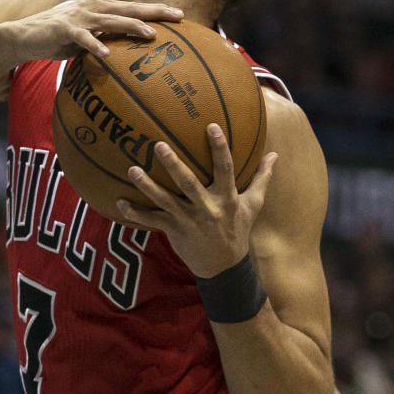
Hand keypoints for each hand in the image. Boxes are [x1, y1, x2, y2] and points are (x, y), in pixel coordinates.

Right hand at [7, 0, 182, 63]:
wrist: (24, 35)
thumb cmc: (58, 38)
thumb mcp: (86, 37)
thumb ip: (105, 38)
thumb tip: (126, 54)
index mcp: (101, 8)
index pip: (133, 7)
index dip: (156, 10)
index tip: (180, 15)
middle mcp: (93, 7)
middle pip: (129, 8)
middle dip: (154, 11)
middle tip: (178, 16)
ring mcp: (79, 16)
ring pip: (110, 20)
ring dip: (130, 26)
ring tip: (149, 34)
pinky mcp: (64, 28)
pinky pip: (83, 38)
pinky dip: (95, 45)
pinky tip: (106, 54)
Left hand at [116, 125, 277, 277]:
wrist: (224, 266)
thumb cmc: (237, 229)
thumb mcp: (253, 205)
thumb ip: (262, 178)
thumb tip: (274, 155)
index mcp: (227, 198)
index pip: (225, 168)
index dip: (219, 148)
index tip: (211, 126)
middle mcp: (207, 208)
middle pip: (188, 183)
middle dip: (173, 164)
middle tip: (158, 144)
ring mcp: (188, 220)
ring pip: (165, 201)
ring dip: (147, 186)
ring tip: (132, 170)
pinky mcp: (174, 231)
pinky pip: (151, 222)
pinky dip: (135, 214)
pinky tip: (118, 203)